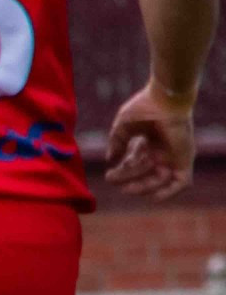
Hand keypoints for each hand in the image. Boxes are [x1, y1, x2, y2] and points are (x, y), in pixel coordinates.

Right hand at [106, 82, 197, 200]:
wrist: (165, 98)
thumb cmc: (144, 107)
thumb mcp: (123, 128)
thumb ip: (116, 144)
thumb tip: (110, 160)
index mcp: (148, 143)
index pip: (134, 165)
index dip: (121, 173)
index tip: (110, 172)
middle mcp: (161, 152)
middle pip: (145, 176)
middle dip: (128, 181)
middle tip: (113, 179)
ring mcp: (173, 156)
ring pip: (159, 181)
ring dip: (142, 185)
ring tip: (131, 177)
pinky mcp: (184, 159)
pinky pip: (181, 184)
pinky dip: (168, 193)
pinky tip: (152, 196)